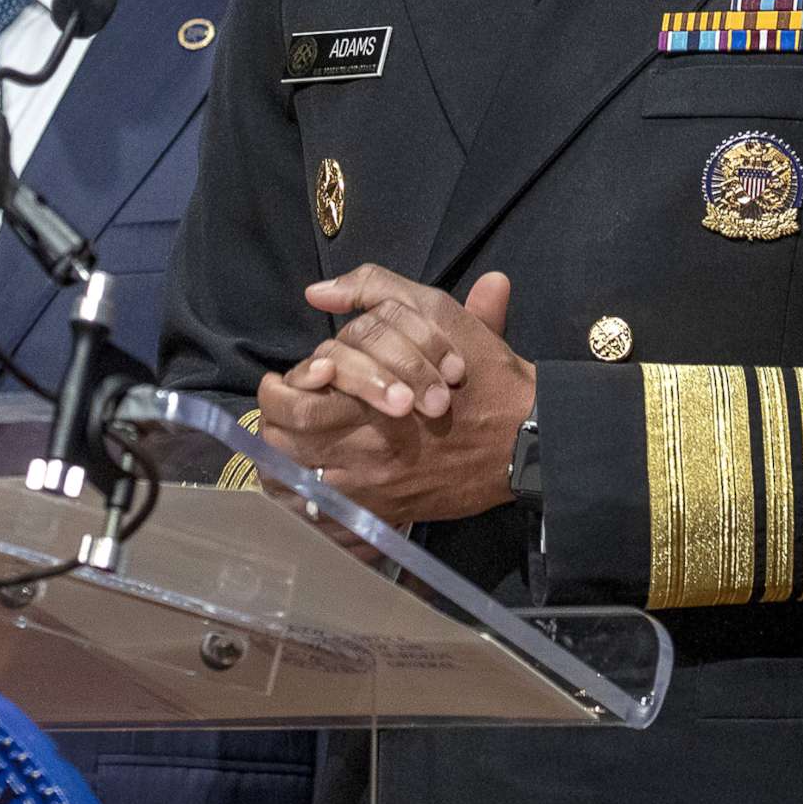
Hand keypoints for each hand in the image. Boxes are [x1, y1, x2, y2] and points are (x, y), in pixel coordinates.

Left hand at [256, 267, 537, 525]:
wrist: (527, 436)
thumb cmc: (481, 371)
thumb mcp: (434, 311)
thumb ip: (374, 288)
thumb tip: (319, 292)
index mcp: (370, 393)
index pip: (295, 396)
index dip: (281, 387)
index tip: (289, 379)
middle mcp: (364, 443)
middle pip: (288, 437)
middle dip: (275, 419)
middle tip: (284, 407)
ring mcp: (373, 483)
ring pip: (299, 476)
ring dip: (286, 457)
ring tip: (292, 441)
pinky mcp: (387, 511)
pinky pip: (327, 516)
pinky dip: (309, 498)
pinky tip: (311, 478)